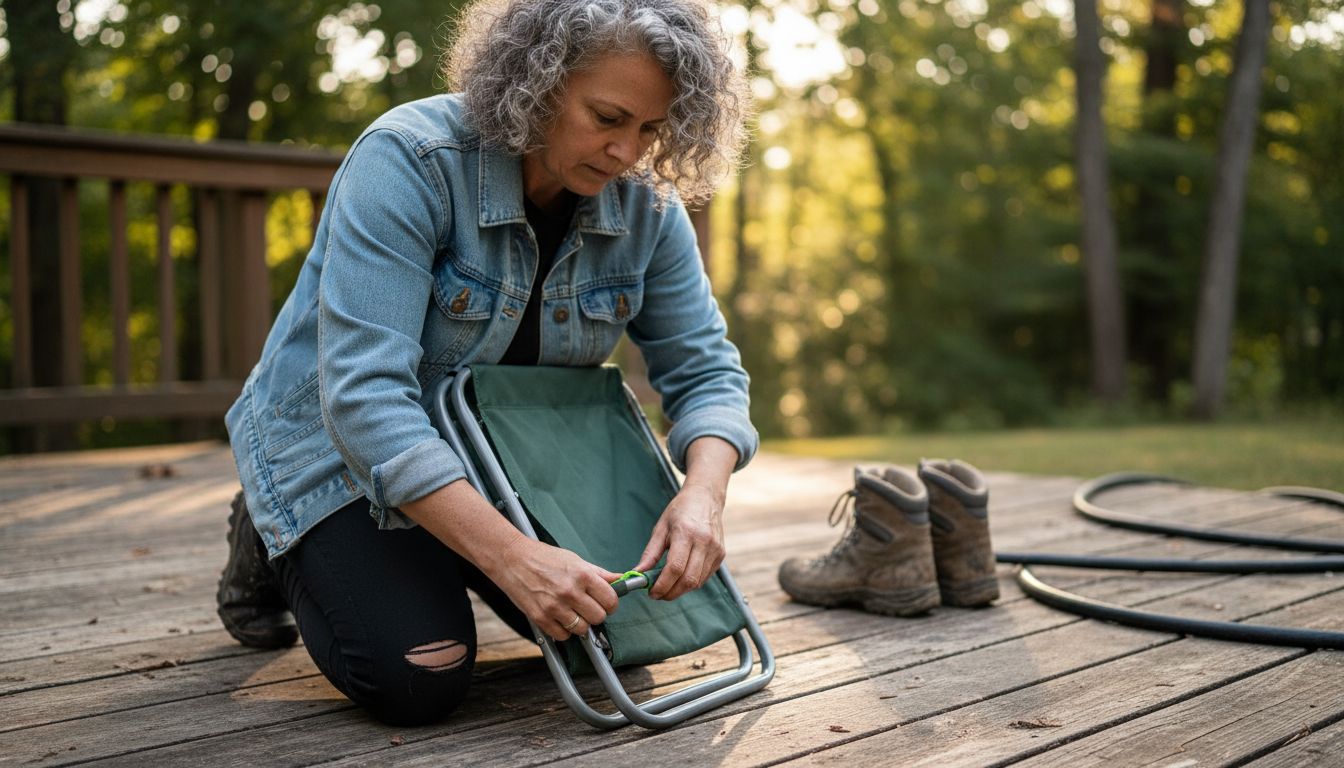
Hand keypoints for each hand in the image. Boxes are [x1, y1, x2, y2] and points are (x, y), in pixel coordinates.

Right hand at [493, 538, 621, 641]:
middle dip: (596, 614)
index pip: (611, 600)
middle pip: (599, 617)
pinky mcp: (540, 618)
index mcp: (582, 575)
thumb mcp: (575, 560)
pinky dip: (563, 630)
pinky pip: (562, 635)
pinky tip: (559, 617)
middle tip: (587, 607)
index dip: (610, 603)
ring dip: (580, 624)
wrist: (511, 559)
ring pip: (582, 629)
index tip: (605, 602)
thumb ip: (599, 574)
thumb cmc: (543, 557)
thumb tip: (621, 579)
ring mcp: (554, 606)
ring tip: (572, 612)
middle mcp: (570, 592)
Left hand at [635, 483, 725, 600]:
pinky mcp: (721, 555)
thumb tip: (638, 574)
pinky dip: (691, 583)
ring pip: (697, 582)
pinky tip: (681, 577)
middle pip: (688, 580)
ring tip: (667, 586)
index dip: (662, 585)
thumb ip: (650, 553)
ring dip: (680, 590)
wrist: (705, 498)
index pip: (675, 568)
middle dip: (671, 593)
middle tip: (658, 594)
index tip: (651, 592)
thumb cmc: (680, 511)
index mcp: (686, 533)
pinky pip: (704, 577)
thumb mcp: (660, 528)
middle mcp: (704, 542)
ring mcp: (715, 550)